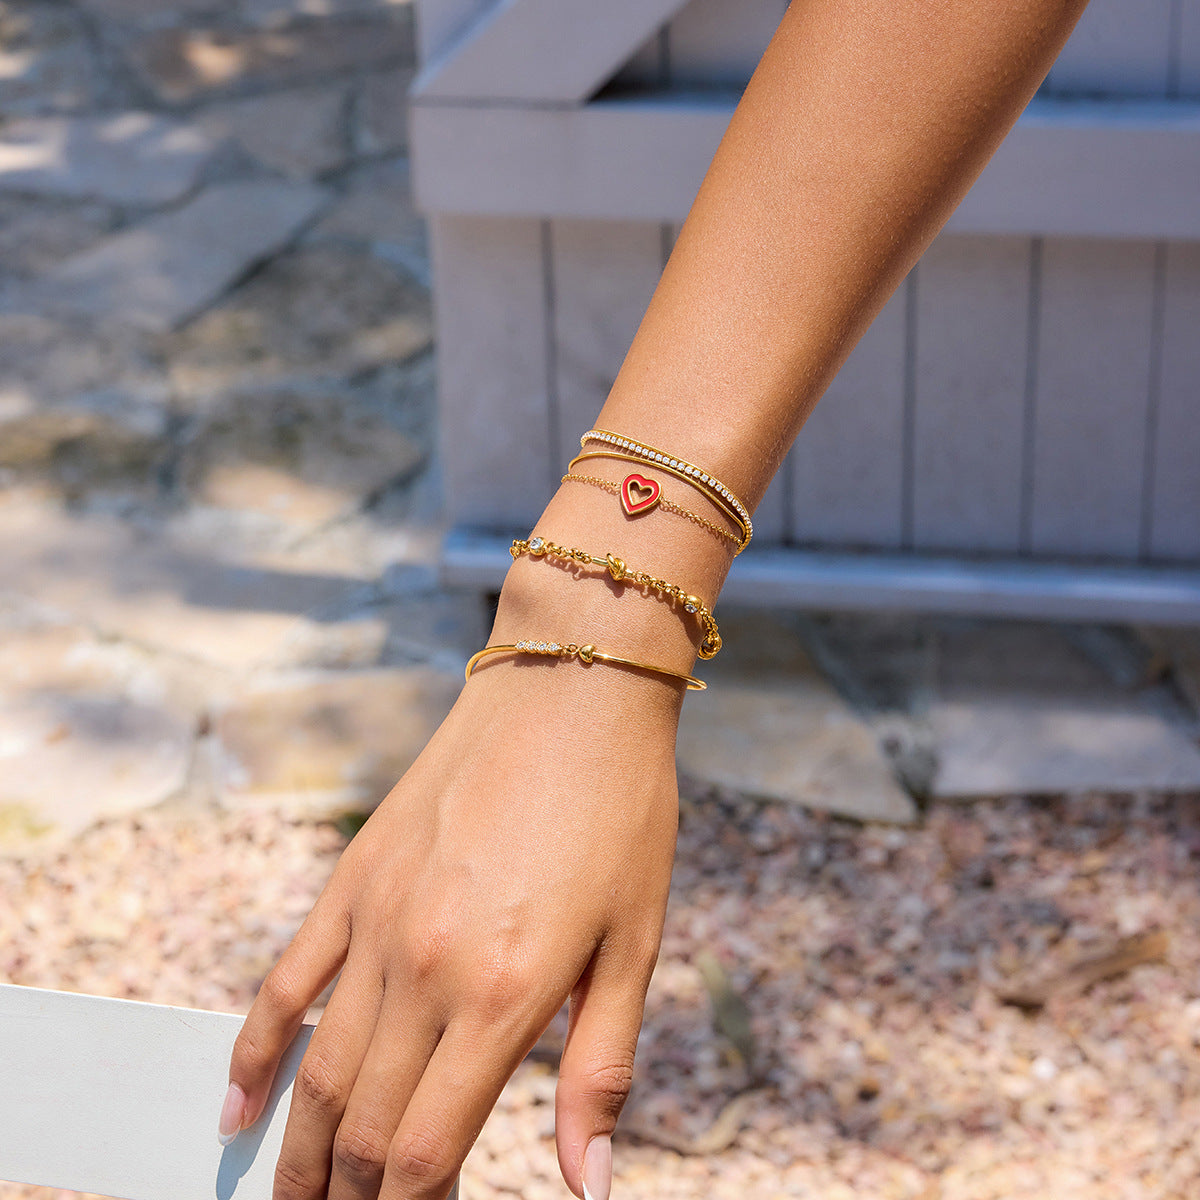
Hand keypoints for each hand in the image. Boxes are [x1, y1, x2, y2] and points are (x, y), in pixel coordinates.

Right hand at [220, 652, 680, 1199]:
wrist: (571, 693)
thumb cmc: (621, 815)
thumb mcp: (635, 944)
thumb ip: (600, 1071)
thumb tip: (591, 1185)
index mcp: (504, 996)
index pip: (424, 1150)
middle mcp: (426, 968)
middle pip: (361, 1125)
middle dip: (349, 1199)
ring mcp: (377, 922)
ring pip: (317, 1069)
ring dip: (299, 1152)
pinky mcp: (354, 878)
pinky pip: (285, 981)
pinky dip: (254, 1051)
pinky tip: (236, 1105)